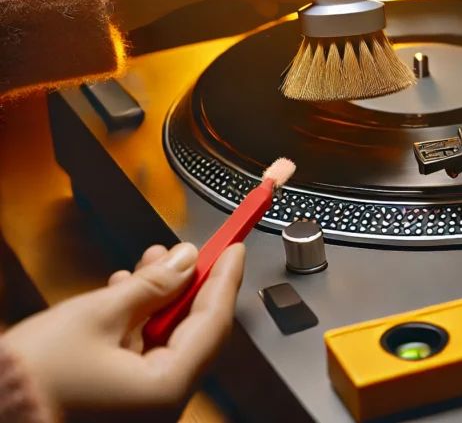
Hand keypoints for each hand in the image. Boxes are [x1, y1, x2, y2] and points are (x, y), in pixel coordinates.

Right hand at [5, 242, 244, 414]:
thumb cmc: (33, 375)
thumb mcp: (98, 314)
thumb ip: (152, 285)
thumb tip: (186, 261)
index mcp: (166, 389)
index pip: (213, 323)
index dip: (224, 280)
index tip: (234, 248)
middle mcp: (161, 404)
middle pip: (194, 333)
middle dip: (190, 286)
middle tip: (188, 250)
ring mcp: (142, 408)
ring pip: (168, 341)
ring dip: (161, 299)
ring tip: (150, 262)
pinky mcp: (121, 404)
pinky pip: (144, 356)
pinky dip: (140, 323)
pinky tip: (125, 293)